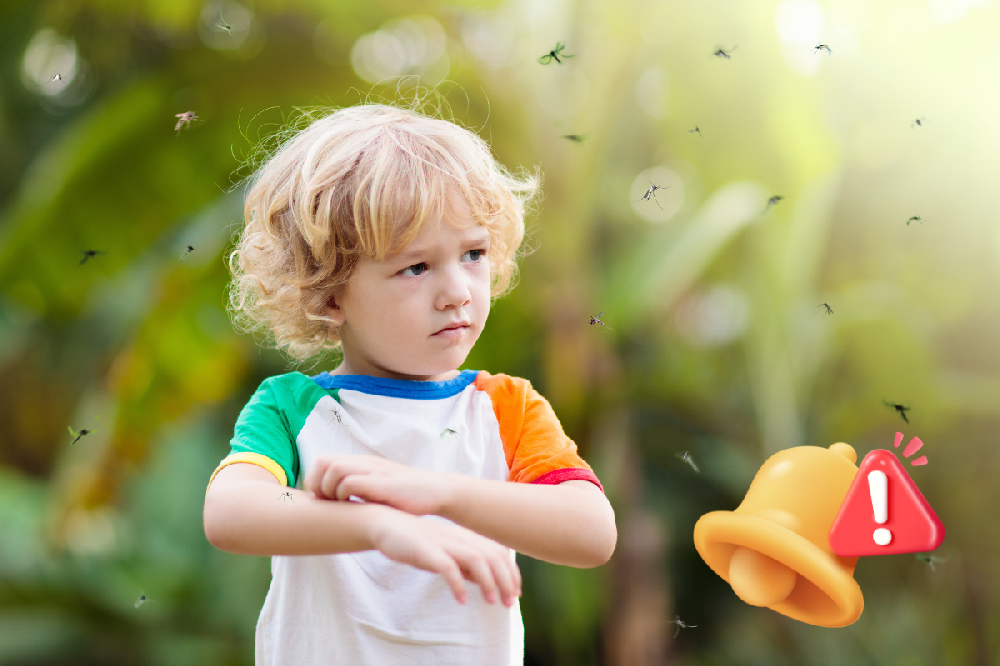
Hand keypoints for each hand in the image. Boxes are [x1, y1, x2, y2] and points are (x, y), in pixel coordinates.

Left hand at [304, 454, 451, 515]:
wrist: (437, 491)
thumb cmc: (406, 496)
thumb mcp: (378, 489)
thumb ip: (358, 490)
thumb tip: (334, 503)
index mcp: (361, 463)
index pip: (323, 460)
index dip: (313, 479)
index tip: (319, 499)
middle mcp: (365, 462)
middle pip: (324, 462)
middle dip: (316, 484)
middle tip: (324, 503)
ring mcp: (375, 471)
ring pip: (336, 469)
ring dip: (329, 489)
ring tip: (338, 504)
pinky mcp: (384, 484)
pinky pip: (353, 482)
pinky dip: (345, 494)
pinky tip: (353, 506)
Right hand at [369, 510, 521, 606]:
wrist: (385, 524)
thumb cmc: (417, 542)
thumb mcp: (446, 554)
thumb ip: (465, 565)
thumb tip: (484, 581)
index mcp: (466, 537)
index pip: (498, 553)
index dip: (511, 573)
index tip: (516, 593)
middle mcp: (459, 537)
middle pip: (492, 555)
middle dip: (505, 580)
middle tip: (509, 603)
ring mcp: (443, 542)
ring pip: (475, 559)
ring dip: (487, 581)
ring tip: (491, 602)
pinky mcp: (426, 550)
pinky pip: (447, 567)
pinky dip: (457, 583)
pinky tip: (460, 600)